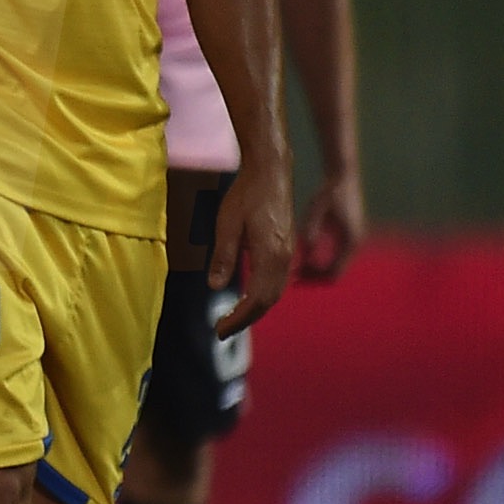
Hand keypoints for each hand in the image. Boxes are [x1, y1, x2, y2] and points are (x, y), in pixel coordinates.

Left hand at [209, 155, 295, 335]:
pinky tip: (246, 297)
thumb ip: (224, 256)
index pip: (257, 299)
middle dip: (246, 319)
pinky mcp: (285, 247)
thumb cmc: (246, 194)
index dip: (239, 318)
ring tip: (231, 319)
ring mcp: (288, 252)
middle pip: (268, 300)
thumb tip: (215, 286)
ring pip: (274, 291)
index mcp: (272, 255)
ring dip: (254, 309)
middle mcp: (285, 258)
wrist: (271, 172)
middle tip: (222, 330)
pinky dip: (262, 295)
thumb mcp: (226, 224)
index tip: (220, 330)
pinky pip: (276, 280)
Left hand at [295, 168, 365, 281]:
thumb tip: (304, 252)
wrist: (343, 178)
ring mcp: (354, 241)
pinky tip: (306, 256)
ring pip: (336, 266)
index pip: (333, 273)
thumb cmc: (329, 193)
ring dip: (318, 269)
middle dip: (315, 276)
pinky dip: (323, 260)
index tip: (295, 277)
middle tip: (293, 276)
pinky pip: (336, 257)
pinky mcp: (349, 237)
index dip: (314, 278)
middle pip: (335, 273)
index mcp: (350, 241)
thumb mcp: (316, 211)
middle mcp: (355, 245)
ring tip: (297, 267)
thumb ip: (311, 230)